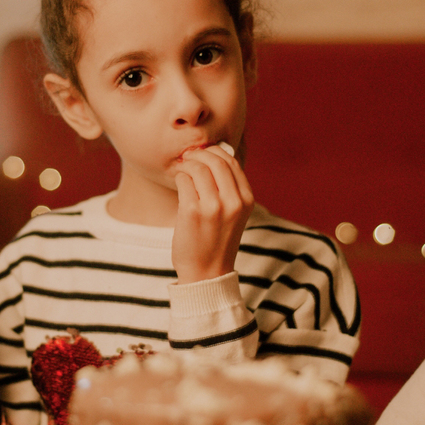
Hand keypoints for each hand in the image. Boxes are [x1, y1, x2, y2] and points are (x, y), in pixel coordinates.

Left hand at [172, 143, 254, 283]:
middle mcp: (233, 202)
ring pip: (198, 167)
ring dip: (187, 165)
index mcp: (246, 200)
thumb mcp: (234, 213)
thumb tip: (215, 154)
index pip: (232, 162)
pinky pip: (183, 180)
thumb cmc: (216, 240)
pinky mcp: (192, 212)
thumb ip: (229, 187)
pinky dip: (179, 177)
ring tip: (182, 170)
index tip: (203, 153)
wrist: (206, 273)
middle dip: (199, 154)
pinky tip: (179, 183)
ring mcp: (213, 207)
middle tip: (188, 157)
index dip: (215, 151)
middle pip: (216, 160)